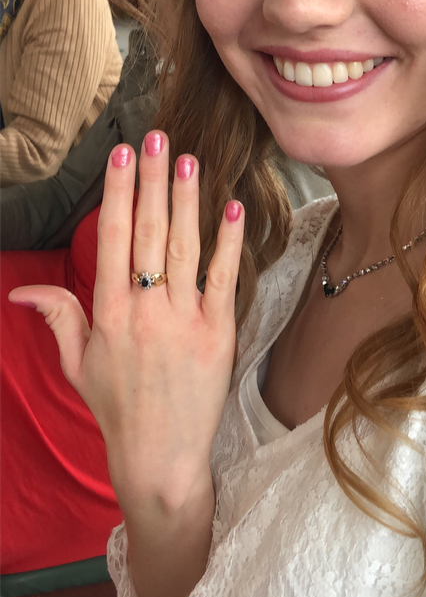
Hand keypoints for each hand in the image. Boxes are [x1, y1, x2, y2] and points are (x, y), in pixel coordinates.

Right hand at [9, 131, 244, 513]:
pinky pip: (222, 280)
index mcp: (109, 313)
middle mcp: (145, 310)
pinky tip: (232, 209)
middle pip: (149, 232)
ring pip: (184, 248)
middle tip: (158, 137)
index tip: (123, 155)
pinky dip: (227, 244)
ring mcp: (184, 321)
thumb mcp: (76, 364)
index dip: (119, 192)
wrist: (160, 458)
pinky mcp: (218, 334)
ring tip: (189, 159)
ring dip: (187, 201)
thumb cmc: (116, 409)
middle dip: (153, 181)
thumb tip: (23, 289)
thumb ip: (58, 317)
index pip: (113, 238)